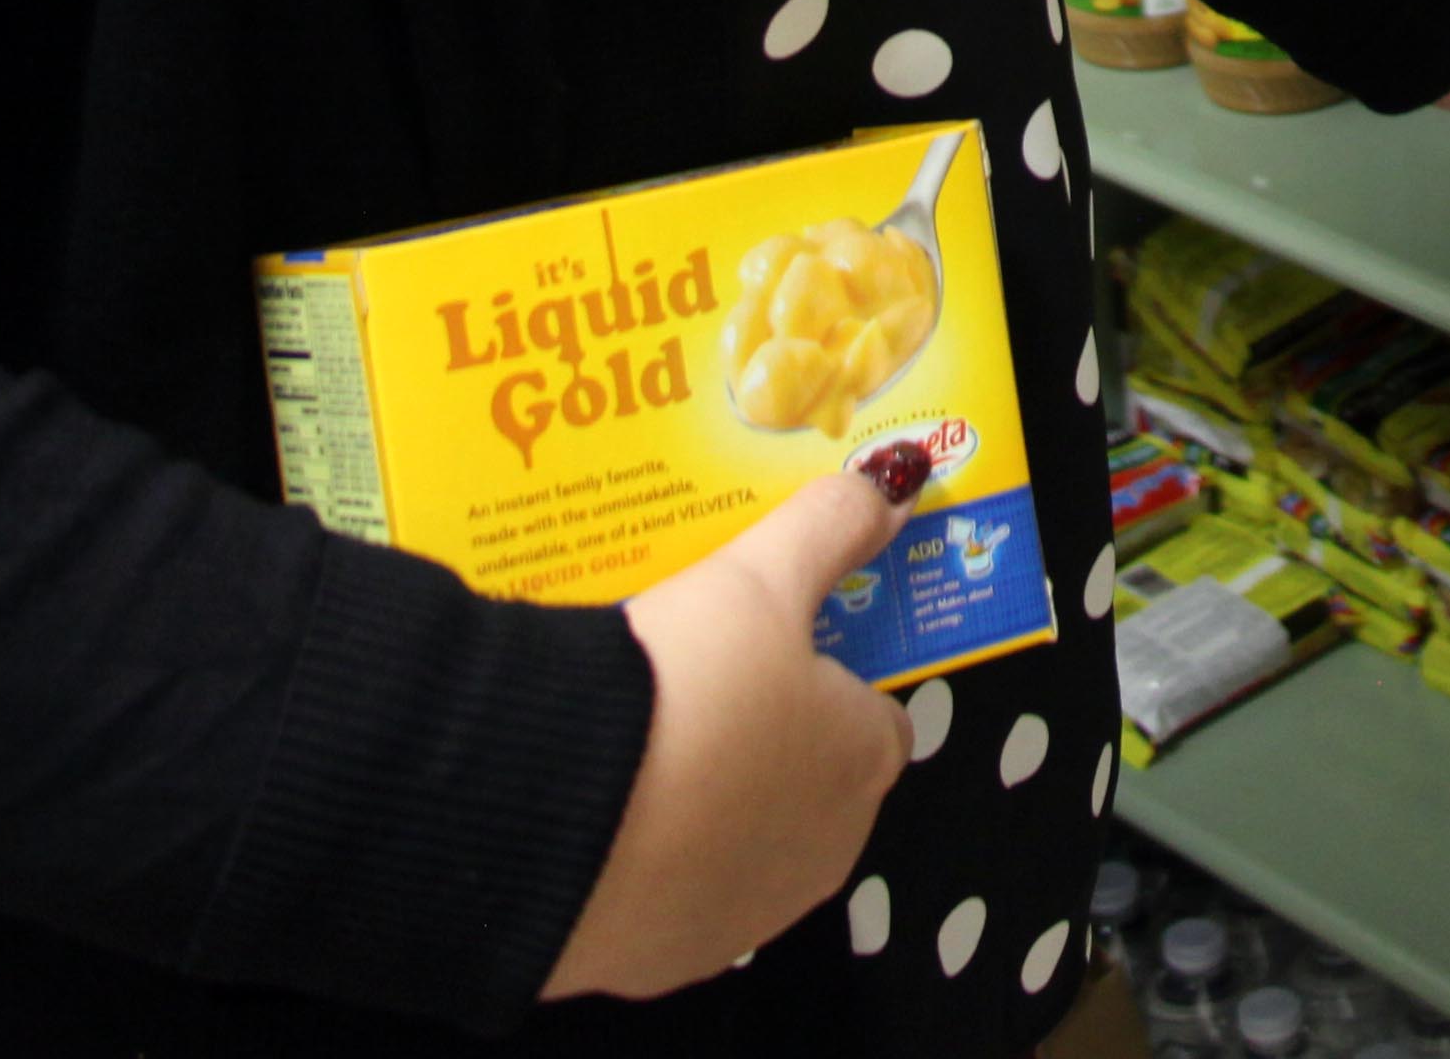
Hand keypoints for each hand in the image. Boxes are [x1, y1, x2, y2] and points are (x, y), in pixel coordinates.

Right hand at [543, 469, 910, 998]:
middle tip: (687, 686)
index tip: (758, 648)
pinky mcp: (665, 960)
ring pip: (739, 841)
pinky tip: (599, 806)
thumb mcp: (758, 578)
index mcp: (864, 760)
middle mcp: (826, 853)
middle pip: (807, 782)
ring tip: (635, 738)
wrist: (557, 812)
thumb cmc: (683, 689)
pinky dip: (643, 856)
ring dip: (704, 800)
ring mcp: (747, 915)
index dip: (819, 678)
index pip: (872, 716)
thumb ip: (831, 527)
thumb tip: (891, 489)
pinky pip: (665, 894)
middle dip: (759, 741)